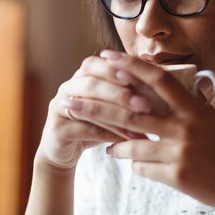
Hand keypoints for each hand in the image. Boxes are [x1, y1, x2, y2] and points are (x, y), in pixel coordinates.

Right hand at [36, 55, 154, 171]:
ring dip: (113, 113)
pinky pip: (82, 128)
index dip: (119, 68)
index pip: (98, 63)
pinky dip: (105, 133)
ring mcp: (59, 107)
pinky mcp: (57, 129)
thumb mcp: (113, 107)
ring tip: (137, 124)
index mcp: (81, 76)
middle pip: (91, 81)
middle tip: (144, 105)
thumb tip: (157, 73)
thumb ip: (129, 91)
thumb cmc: (94, 125)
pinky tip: (124, 140)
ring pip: (85, 104)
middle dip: (119, 92)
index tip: (143, 79)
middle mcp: (68, 87)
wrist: (64, 152)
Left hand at [74, 50, 214, 214]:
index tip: (105, 58)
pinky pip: (142, 168)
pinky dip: (136, 166)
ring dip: (114, 145)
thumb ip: (185, 106)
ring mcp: (180, 151)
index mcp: (194, 107)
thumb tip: (154, 90)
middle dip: (97, 106)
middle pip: (131, 111)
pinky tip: (137, 166)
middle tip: (71, 101)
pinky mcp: (177, 175)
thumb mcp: (211, 120)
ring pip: (131, 144)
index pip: (157, 78)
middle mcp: (185, 125)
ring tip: (108, 146)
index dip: (129, 65)